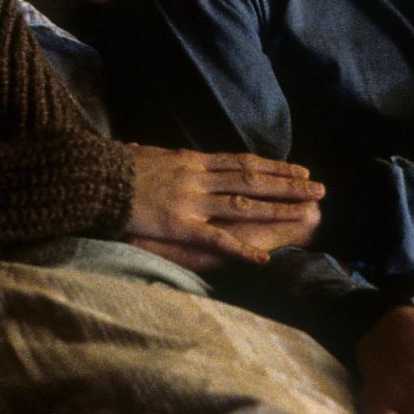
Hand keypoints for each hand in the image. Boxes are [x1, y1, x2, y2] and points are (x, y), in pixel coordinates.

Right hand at [124, 145, 322, 266]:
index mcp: (191, 160)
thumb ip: (157, 158)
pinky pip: (217, 239)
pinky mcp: (180, 224)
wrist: (93, 177)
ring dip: (278, 207)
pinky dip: (242, 249)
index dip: (272, 167)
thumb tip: (153, 154)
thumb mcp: (143, 155)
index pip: (241, 162)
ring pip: (245, 203)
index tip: (297, 169)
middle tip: (319, 188)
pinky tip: (264, 259)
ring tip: (308, 212)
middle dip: (288, 184)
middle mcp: (198, 177)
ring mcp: (192, 200)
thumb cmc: (113, 168)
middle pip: (252, 178)